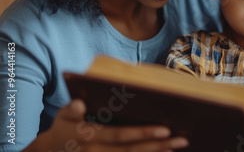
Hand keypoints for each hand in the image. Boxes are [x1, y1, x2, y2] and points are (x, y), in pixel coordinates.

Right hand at [24, 99, 188, 151]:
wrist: (53, 151)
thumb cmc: (64, 128)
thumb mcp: (62, 117)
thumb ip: (70, 110)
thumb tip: (78, 104)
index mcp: (92, 136)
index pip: (121, 135)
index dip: (143, 134)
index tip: (164, 129)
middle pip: (134, 150)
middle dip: (159, 145)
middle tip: (182, 139)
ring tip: (178, 147)